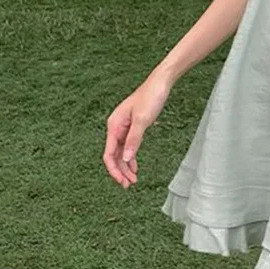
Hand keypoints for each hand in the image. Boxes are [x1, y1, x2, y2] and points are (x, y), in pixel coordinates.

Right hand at [103, 71, 171, 188]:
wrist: (160, 83)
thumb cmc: (151, 97)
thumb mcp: (142, 119)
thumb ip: (134, 139)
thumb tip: (126, 159)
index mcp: (114, 125)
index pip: (109, 154)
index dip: (114, 170)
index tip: (122, 182)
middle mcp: (116, 127)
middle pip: (114, 155)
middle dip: (120, 171)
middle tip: (129, 185)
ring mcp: (124, 127)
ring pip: (121, 152)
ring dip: (126, 166)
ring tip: (133, 180)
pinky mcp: (133, 126)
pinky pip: (128, 146)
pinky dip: (131, 157)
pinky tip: (135, 168)